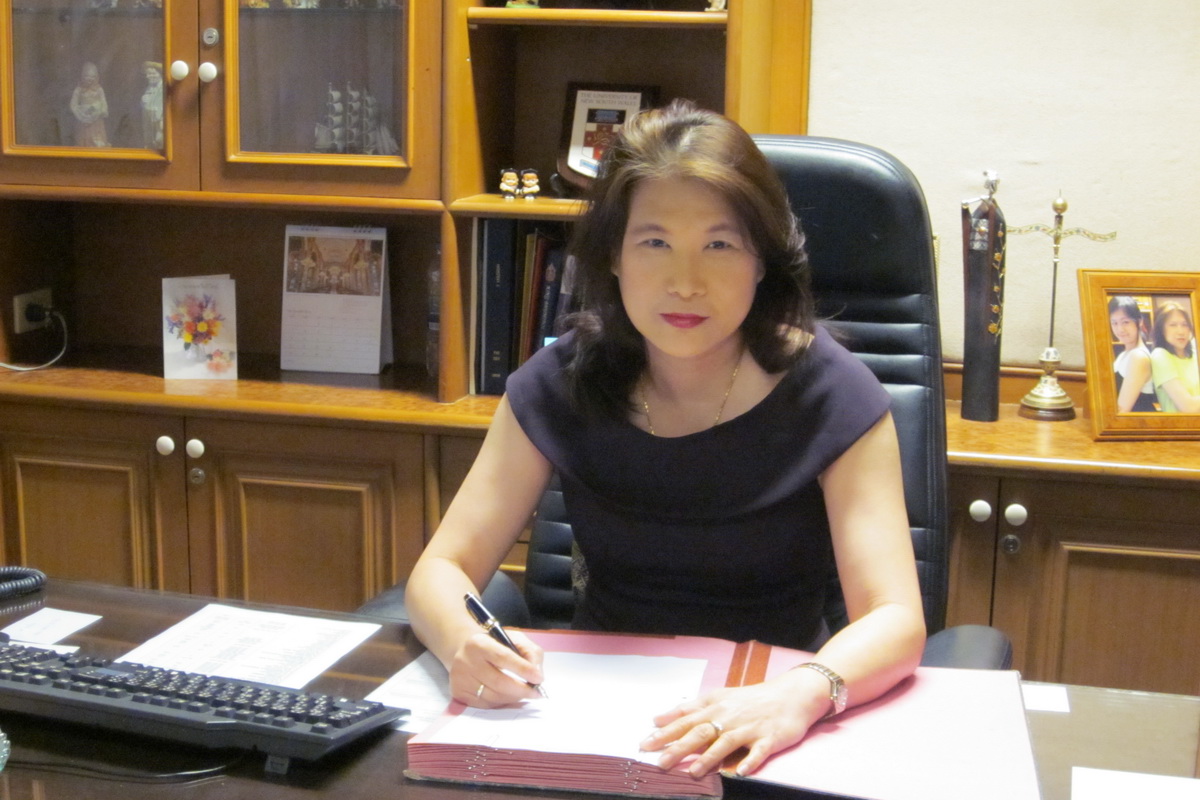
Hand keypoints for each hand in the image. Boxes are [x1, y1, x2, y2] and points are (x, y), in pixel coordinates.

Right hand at [449, 628, 544, 707]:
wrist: (466, 650)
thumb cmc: (494, 645)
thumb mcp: (514, 639)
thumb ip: (530, 652)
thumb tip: (537, 674)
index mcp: (479, 643)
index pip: (503, 658)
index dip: (523, 669)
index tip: (539, 678)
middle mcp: (465, 660)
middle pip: (498, 682)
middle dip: (521, 690)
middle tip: (536, 693)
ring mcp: (460, 678)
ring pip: (493, 696)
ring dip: (513, 698)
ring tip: (524, 694)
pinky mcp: (459, 692)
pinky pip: (486, 705)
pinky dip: (502, 703)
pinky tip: (509, 697)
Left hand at [640, 671, 828, 776]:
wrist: (790, 695)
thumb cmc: (750, 699)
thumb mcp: (718, 698)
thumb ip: (689, 709)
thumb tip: (657, 719)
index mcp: (715, 705)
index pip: (685, 718)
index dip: (665, 731)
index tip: (645, 743)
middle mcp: (729, 715)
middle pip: (700, 731)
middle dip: (679, 747)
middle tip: (661, 762)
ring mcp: (749, 727)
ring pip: (726, 742)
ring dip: (709, 757)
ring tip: (694, 772)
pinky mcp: (769, 738)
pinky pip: (758, 751)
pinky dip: (749, 761)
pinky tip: (740, 772)